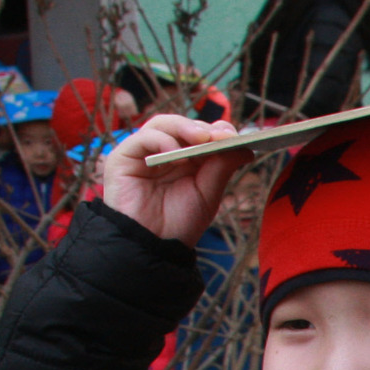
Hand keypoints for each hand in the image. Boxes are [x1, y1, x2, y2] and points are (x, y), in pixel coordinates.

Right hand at [103, 115, 249, 242]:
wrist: (152, 245)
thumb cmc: (179, 222)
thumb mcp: (207, 194)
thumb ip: (221, 168)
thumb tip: (246, 148)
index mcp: (186, 159)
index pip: (201, 134)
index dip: (218, 131)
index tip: (235, 136)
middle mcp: (164, 152)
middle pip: (183, 125)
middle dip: (205, 128)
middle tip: (222, 136)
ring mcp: (144, 153)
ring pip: (162, 124)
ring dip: (185, 127)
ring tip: (203, 139)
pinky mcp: (123, 157)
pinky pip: (142, 138)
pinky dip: (161, 140)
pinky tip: (177, 153)